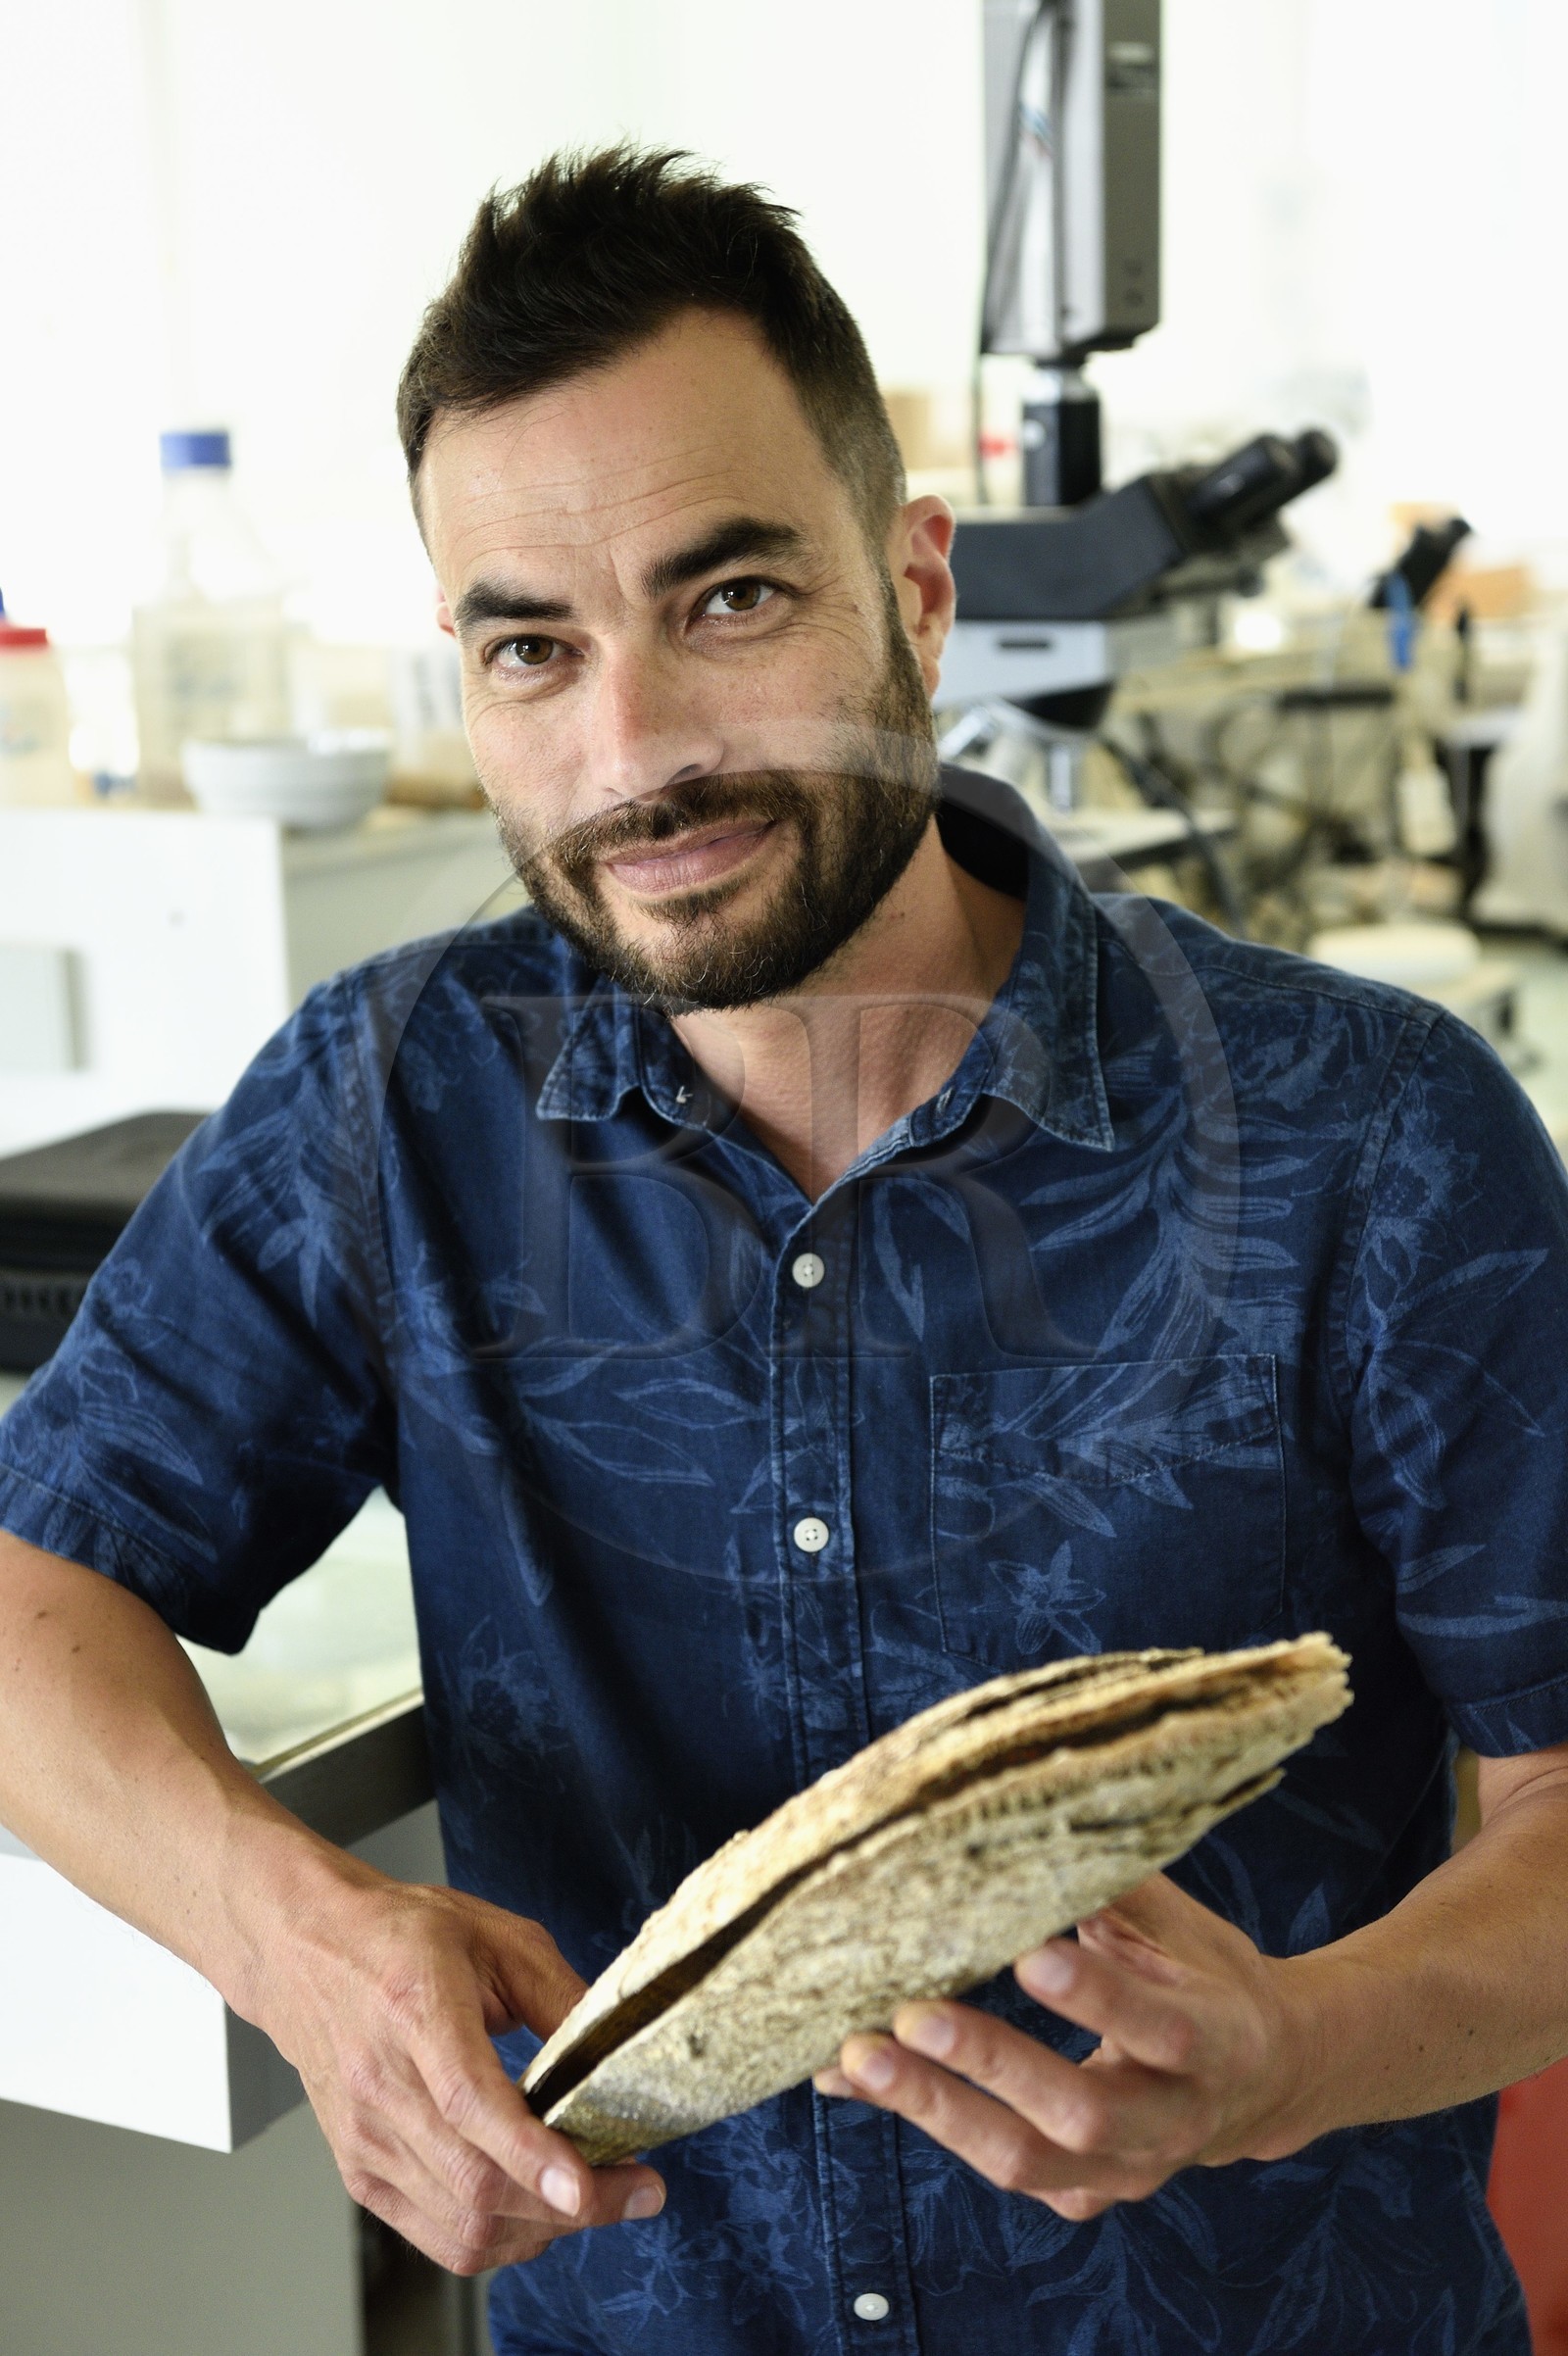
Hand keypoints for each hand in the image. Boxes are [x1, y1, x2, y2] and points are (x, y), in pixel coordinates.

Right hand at [250, 1869, 664, 2273]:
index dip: (530, 2153)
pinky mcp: (360, 2171)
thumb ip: (559, 1996)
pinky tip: (537, 2209)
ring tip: (596, 2197)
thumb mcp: (497, 1936)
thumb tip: (615, 2058)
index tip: (584, 2184)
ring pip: (462, 2225)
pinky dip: (499, 2238)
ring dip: (543, 2228)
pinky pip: (438, 2236)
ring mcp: (364, 2139)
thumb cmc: (401, 1935)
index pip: (469, 2102)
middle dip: (572, 2205)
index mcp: (414, 2010)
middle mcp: (381, 2086)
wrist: (306, 1950)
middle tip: (639, 2189)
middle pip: (476, 2183)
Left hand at [816, 1874, 1320, 2219]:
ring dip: (936, 2109)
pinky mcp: (1083, 2195)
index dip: (1096, 1998)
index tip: (1029, 1953)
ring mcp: (1127, 2172)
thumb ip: (1114, 1886)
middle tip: (911, 2014)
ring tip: (858, 2056)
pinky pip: (1000, 2167)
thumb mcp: (1182, 1926)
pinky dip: (924, 2122)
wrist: (1265, 2078)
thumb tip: (1028, 1824)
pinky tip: (854, 2079)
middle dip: (992, 2064)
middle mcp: (1174, 2121)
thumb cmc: (1210, 1979)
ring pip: (1027, 2161)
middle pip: (1080, 2114)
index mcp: (1218, 2041)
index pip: (1160, 2028)